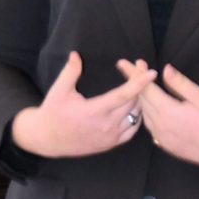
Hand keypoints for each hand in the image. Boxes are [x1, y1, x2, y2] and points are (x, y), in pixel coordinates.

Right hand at [11, 51, 156, 157]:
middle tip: (142, 70)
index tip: (151, 73)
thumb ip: (71, 72)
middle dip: (141, 85)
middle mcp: (107, 125)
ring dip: (141, 101)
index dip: (139, 83)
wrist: (47, 139)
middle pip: (133, 103)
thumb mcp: (59, 91)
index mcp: (95, 111)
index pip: (124, 94)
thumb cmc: (53, 113)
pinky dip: (137, 118)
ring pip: (135, 117)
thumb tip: (76, 54)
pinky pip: (132, 130)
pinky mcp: (111, 144)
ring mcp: (110, 137)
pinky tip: (137, 107)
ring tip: (142, 86)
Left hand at [116, 60, 198, 171]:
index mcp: (168, 112)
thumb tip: (165, 70)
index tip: (124, 63)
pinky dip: (149, 114)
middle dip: (136, 83)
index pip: (145, 88)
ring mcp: (162, 139)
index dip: (134, 74)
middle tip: (135, 68)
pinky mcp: (167, 146)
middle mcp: (161, 126)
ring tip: (143, 86)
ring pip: (145, 115)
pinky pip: (151, 127)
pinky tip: (152, 107)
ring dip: (142, 99)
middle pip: (142, 101)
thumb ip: (179, 84)